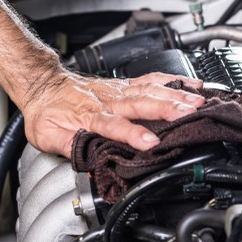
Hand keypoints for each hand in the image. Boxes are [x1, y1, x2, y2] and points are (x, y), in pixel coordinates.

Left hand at [20, 71, 204, 157]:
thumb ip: (67, 147)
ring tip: (198, 100)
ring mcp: (118, 90)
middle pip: (140, 103)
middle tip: (189, 113)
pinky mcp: (125, 84)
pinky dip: (173, 81)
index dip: (132, 134)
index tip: (150, 143)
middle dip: (167, 108)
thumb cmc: (47, 112)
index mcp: (89, 115)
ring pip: (150, 90)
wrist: (43, 84)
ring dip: (175, 95)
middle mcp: (108, 100)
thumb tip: (86, 161)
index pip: (113, 125)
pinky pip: (152, 80)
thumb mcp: (46, 136)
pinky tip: (192, 84)